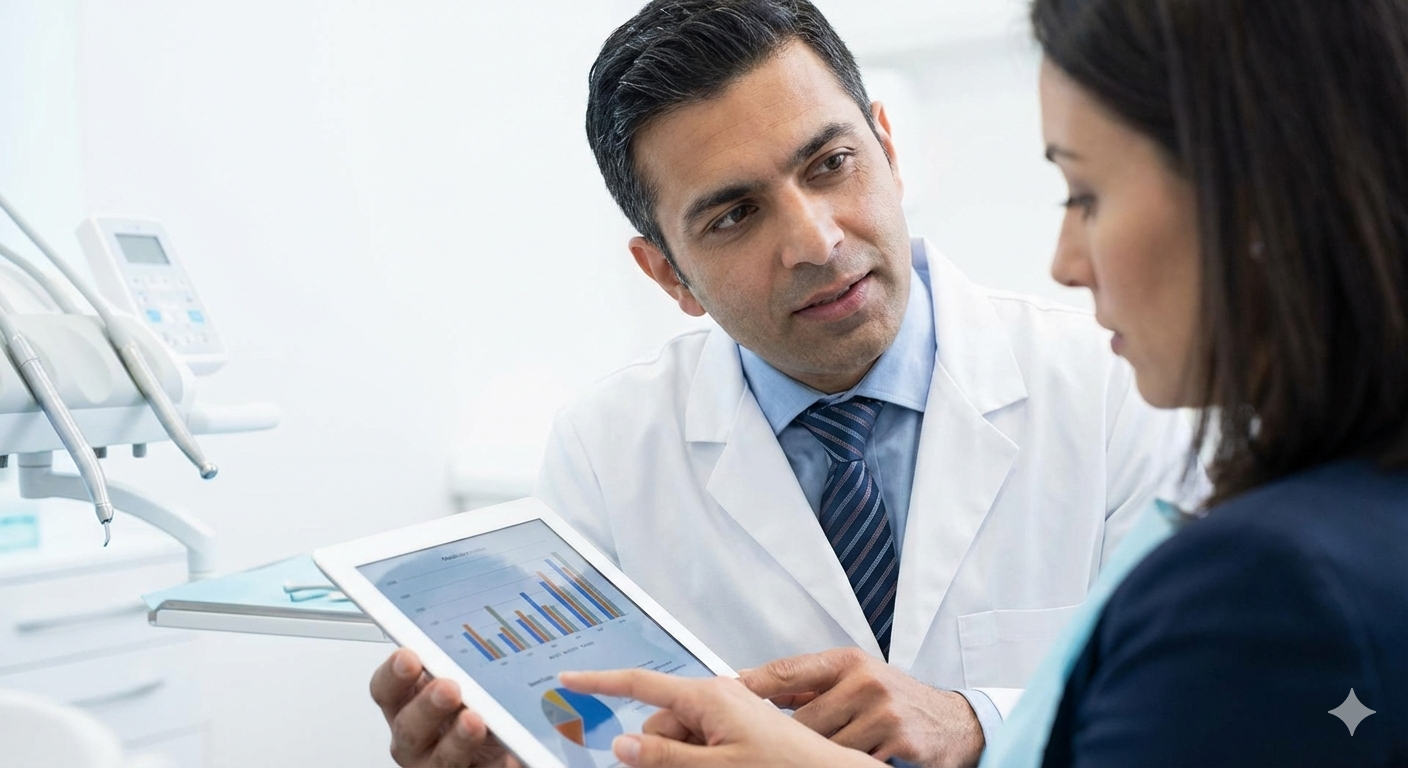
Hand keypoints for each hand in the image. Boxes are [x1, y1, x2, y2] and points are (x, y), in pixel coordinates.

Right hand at [369, 648, 521, 767]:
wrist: (514, 740)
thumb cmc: (483, 700)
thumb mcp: (471, 672)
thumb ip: (464, 656)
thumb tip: (472, 624)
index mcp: (411, 701)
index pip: (387, 689)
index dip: (393, 675)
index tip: (408, 657)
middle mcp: (419, 736)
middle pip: (407, 727)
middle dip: (426, 707)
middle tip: (448, 688)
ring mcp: (440, 762)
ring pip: (440, 759)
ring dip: (456, 740)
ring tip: (475, 720)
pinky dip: (492, 763)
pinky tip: (505, 751)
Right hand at [560, 669, 882, 767]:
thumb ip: (666, 756)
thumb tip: (623, 744)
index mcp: (708, 697)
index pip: (640, 685)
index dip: (600, 682)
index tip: (570, 677)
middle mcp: (719, 697)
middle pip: (660, 722)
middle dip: (656, 751)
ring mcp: (732, 712)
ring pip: (681, 737)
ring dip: (680, 759)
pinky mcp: (742, 729)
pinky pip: (704, 742)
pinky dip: (698, 759)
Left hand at [740, 648, 982, 767]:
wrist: (955, 722)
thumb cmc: (897, 699)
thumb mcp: (856, 679)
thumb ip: (811, 685)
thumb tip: (754, 686)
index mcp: (848, 663)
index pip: (789, 671)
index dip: (754, 684)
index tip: (728, 693)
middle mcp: (864, 682)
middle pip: (802, 722)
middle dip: (794, 739)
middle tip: (783, 749)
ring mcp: (881, 713)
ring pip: (824, 748)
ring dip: (822, 757)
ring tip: (826, 756)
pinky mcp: (897, 742)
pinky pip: (852, 763)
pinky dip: (850, 766)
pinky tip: (856, 761)